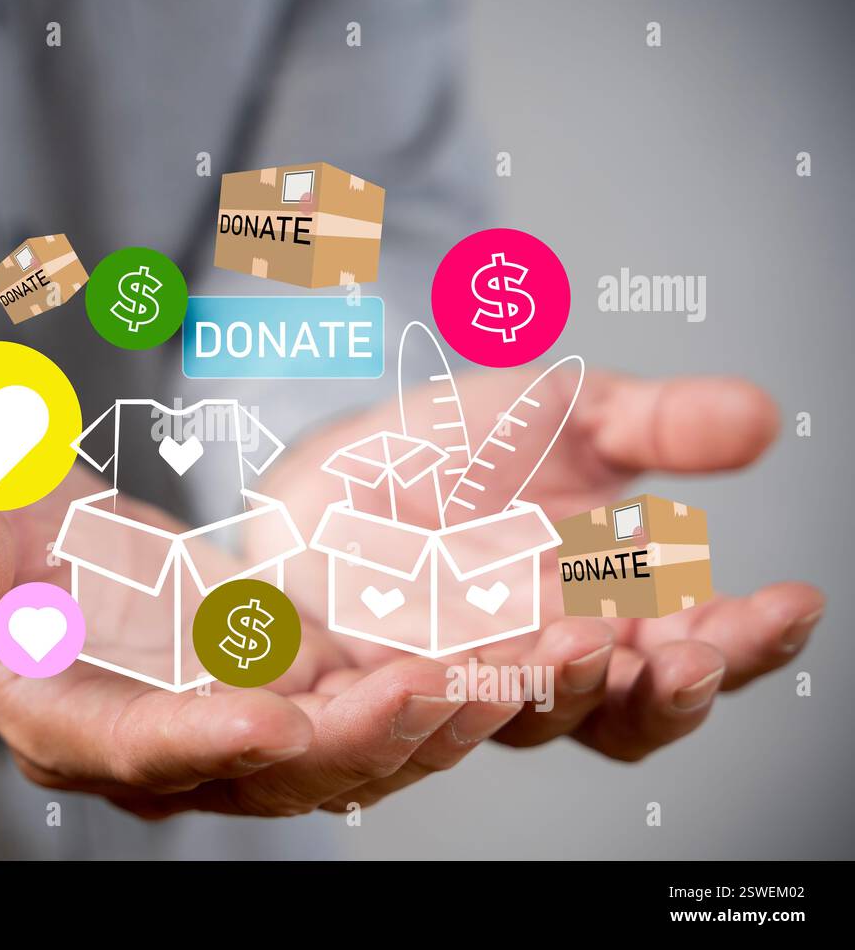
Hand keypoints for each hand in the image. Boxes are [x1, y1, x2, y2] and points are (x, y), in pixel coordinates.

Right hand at [0, 462, 526, 816]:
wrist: (11, 546)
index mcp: (68, 719)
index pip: (141, 749)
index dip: (206, 740)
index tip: (278, 714)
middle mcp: (161, 742)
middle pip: (273, 771)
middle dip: (361, 737)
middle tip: (447, 681)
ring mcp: (229, 716)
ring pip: (345, 750)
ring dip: (431, 716)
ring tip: (517, 663)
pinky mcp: (281, 676)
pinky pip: (369, 694)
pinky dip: (438, 674)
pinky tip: (508, 632)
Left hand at [261, 368, 823, 762]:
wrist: (341, 460)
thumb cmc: (464, 447)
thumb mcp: (571, 416)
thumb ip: (655, 425)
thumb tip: (758, 415)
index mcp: (613, 610)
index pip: (696, 647)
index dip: (748, 638)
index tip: (791, 601)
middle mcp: (549, 662)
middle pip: (629, 710)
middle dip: (669, 688)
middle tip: (692, 653)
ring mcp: (470, 679)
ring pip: (532, 717)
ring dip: (564, 686)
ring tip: (581, 638)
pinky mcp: (387, 682)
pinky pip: (418, 711)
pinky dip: (440, 697)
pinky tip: (454, 664)